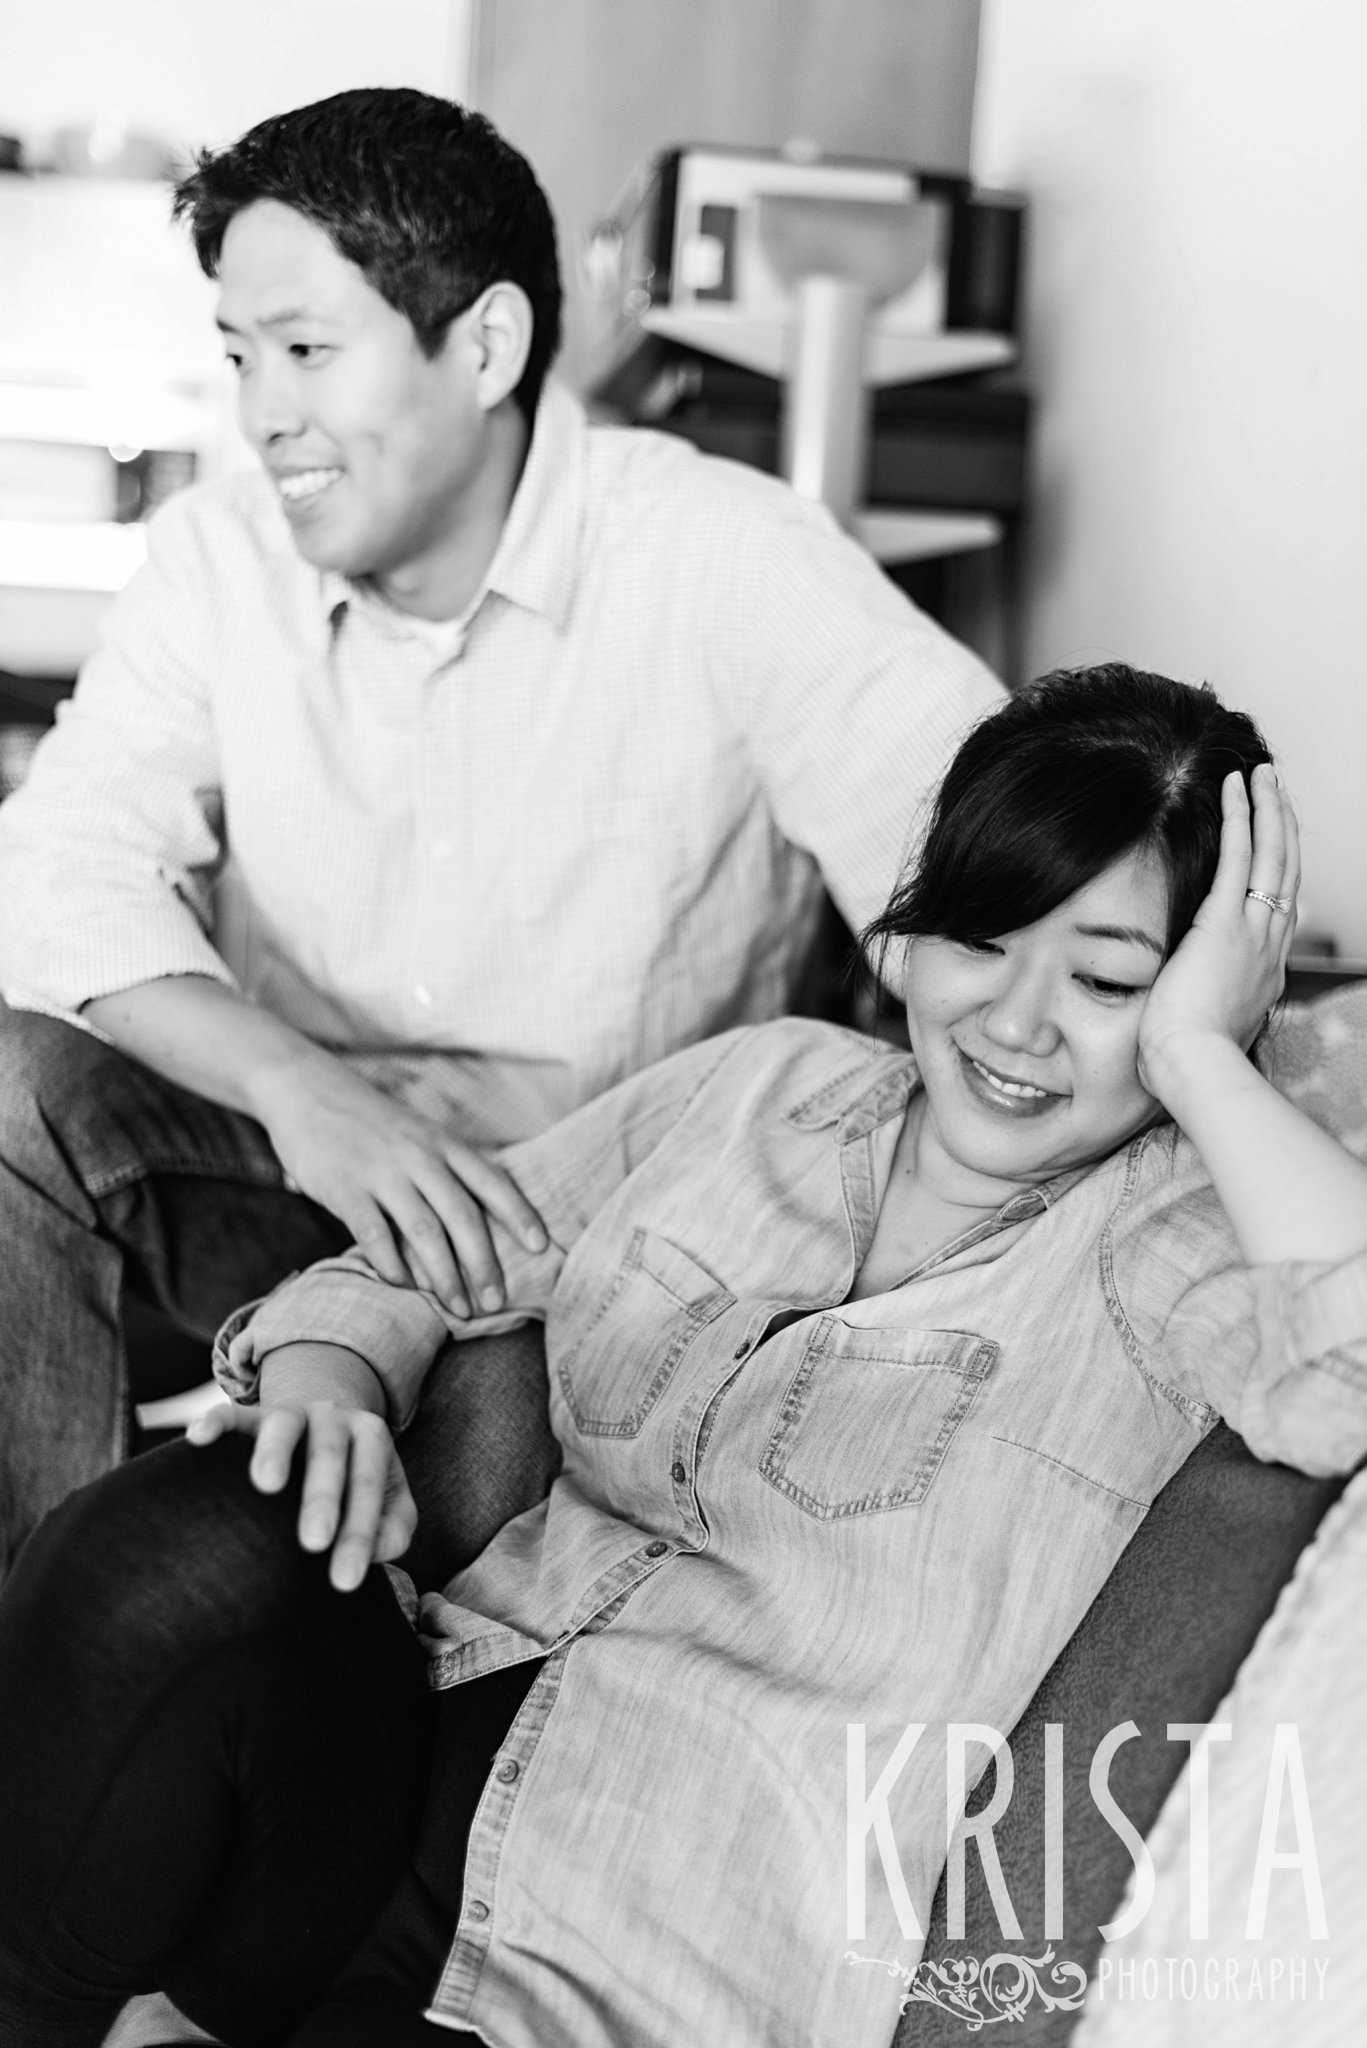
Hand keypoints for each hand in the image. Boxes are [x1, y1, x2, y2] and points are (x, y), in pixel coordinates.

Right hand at [188, 1397, 415, 1591]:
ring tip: (267, 1484)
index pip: (369, 1486)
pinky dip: (217, 1423)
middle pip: (330, 1454)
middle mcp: (333, 1419)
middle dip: (323, 1498)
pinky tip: (199, 1438)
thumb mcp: (387, 1505)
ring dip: (276, 1452)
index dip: (360, 1534)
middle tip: (315, 1541)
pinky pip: (233, 1416)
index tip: (346, 1581)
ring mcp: (292, 1413)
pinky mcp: (251, 1416)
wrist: (321, 1432)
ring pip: (284, 1425)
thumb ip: (392, 1531)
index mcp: (371, 1438)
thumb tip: (373, 1553)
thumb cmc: (354, 1485)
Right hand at [251, 1052, 545, 1315]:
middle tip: (496, 1302)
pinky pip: (373, 1234)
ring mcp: (381, 1172)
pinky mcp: (344, 1188)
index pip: (492, 1181)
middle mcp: (419, 1156)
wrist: (307, 1090)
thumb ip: (449, 1168)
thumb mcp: (420, 1133)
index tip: (541, 1248)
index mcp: (443, 1143)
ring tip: (458, 1308)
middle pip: (462, 1216)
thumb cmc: (372, 1123)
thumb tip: (486, 1217)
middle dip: (484, 1263)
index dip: (519, 1214)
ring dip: (445, 1276)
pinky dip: (392, 1265)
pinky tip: (404, 1286)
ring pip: (424, 1231)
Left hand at [1137, 763, 1298, 1096]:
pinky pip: (1240, 857)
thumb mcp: (1205, 1029)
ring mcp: (1253, 931)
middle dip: (1283, 827)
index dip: (1279, 872)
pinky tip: (1235, 788)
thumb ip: (1200, 1006)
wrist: (1194, 1067)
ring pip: (1272, 855)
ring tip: (1261, 774)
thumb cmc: (1187, 1062)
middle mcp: (1269, 946)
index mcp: (1263, 972)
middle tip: (1276, 792)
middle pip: (1286, 872)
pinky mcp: (1225, 922)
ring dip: (1268, 809)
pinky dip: (1241, 818)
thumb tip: (1182, 1005)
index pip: (1278, 909)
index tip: (1274, 847)